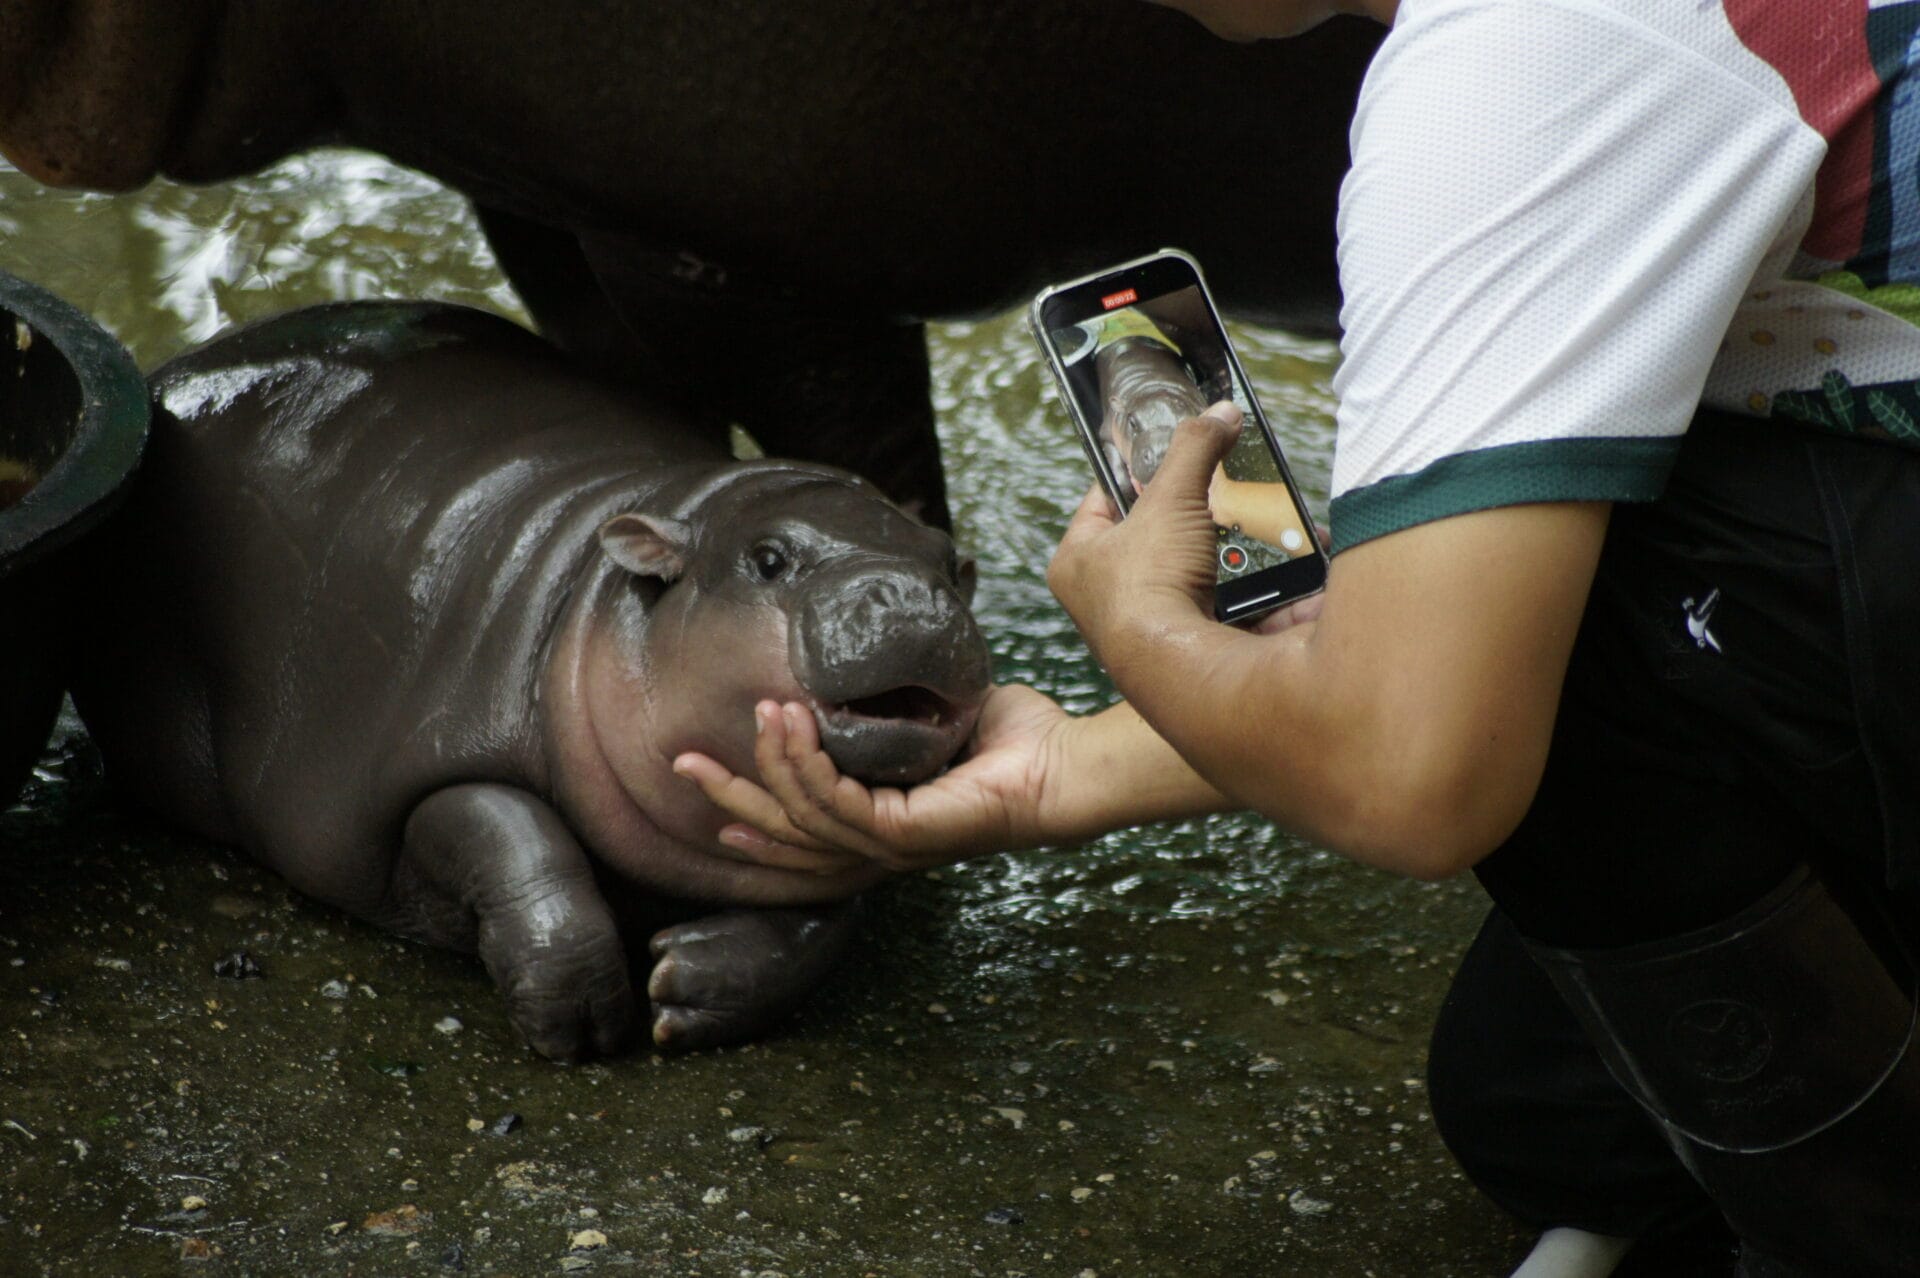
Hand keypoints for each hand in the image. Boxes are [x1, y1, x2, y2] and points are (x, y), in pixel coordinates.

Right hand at [672, 683, 1072, 873]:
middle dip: (729, 797)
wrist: (1065, 764)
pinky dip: (807, 763)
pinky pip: (837, 802)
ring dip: (771, 761)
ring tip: (761, 712)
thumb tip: (863, 669)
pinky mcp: (907, 834)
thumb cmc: (1013, 741)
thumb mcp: (936, 717)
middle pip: (783, 834)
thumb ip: (894, 705)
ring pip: (803, 814)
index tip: (705, 777)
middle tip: (682, 762)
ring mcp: (892, 845)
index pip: (797, 830)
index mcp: (880, 824)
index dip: (747, 809)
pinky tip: (792, 724)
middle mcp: (879, 844)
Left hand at [1049, 402, 1242, 658]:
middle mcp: (1102, 599)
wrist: (1175, 667)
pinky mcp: (1188, 649)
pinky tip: (1280, 568)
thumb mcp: (1170, 498)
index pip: (1102, 500)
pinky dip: (1255, 589)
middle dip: (1196, 517)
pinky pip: (1226, 607)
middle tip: (1222, 495)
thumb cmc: (1147, 588)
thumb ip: (1194, 450)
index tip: (1166, 457)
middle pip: (1156, 538)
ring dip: (1230, 553)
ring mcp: (1146, 627)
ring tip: (1257, 528)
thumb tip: (1220, 414)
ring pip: (1195, 573)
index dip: (1135, 473)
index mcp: (1076, 560)